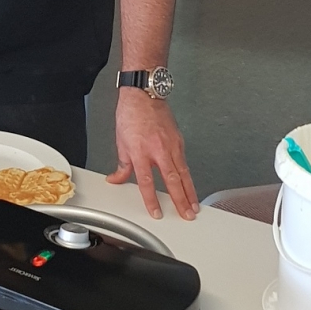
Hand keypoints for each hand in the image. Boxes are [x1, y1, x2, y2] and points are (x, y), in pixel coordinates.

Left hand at [107, 89, 198, 220]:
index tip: (156, 212)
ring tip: (194, 206)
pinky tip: (190, 185)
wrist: (144, 94)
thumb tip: (116, 178)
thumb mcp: (121, 141)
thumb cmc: (131, 114)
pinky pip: (184, 162)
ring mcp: (171, 144)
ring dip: (190, 192)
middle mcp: (158, 149)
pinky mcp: (179, 140)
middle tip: (187, 215)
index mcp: (140, 151)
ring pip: (183, 173)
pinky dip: (188, 176)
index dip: (152, 200)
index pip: (147, 182)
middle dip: (181, 200)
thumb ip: (122, 165)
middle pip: (172, 180)